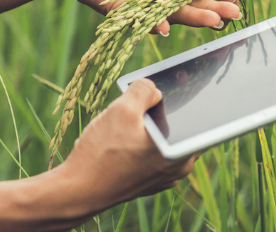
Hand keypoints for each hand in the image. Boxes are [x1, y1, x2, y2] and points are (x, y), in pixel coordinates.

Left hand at [51, 0, 240, 33]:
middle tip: (233, 15)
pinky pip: (138, 21)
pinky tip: (166, 27)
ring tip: (213, 21)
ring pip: (171, 17)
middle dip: (213, 11)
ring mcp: (141, 9)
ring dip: (192, 20)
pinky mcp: (119, 13)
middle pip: (190, 8)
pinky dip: (151, 25)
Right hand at [61, 78, 197, 211]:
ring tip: (127, 121)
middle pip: (179, 127)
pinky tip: (120, 139)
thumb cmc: (101, 154)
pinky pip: (152, 154)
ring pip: (163, 140)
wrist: (76, 191)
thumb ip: (143, 90)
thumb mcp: (122, 110)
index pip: (199, 117)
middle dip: (163, 111)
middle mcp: (180, 167)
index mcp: (182, 151)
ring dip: (149, 128)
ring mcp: (164, 177)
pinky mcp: (148, 182)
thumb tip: (153, 88)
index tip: (179, 84)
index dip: (189, 98)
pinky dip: (141, 143)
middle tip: (145, 101)